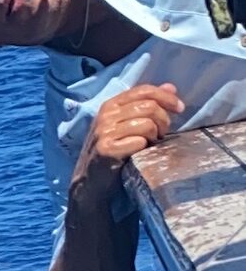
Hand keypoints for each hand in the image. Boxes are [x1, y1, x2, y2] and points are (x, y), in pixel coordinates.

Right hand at [70, 83, 184, 210]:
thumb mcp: (126, 124)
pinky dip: (145, 148)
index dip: (166, 97)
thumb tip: (171, 88)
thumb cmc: (112, 152)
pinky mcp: (106, 149)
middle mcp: (105, 116)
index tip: (180, 108)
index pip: (144, 91)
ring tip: (151, 144)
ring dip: (155, 135)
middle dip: (164, 120)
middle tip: (162, 134)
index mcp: (110, 105)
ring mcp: (104, 132)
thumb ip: (146, 104)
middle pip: (149, 107)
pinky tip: (140, 153)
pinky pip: (139, 141)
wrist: (90, 182)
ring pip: (147, 124)